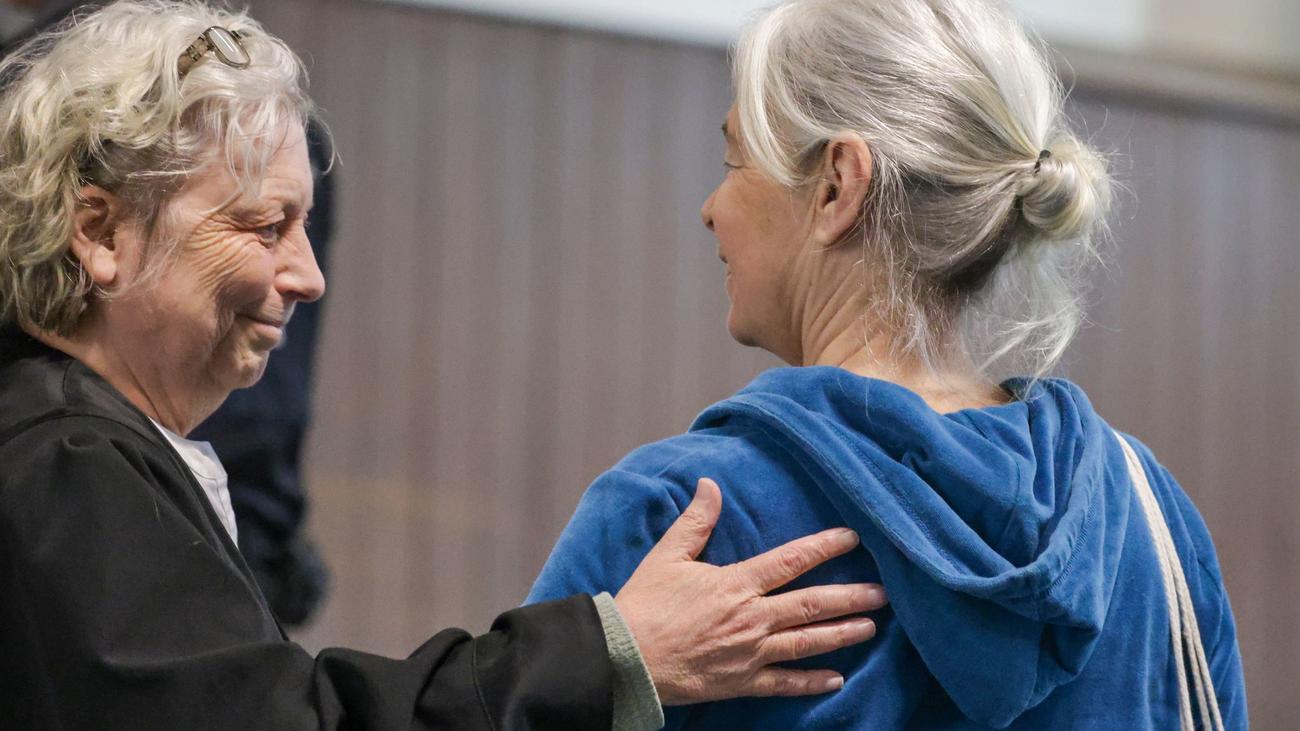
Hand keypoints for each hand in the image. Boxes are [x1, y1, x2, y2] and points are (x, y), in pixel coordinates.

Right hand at [615, 478, 887, 704]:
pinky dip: (811, 682)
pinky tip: (836, 680)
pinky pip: (784, 684)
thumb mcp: (667, 555)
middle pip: (811, 605)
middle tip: (882, 592)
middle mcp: (751, 619)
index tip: (852, 538)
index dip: (824, 547)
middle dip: (850, 598)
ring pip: (807, 643)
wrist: (626, 658)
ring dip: (842, 634)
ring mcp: (750, 654)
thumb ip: (695, 521)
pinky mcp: (742, 683)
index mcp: (735, 584)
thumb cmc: (644, 606)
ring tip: (871, 626)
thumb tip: (710, 485)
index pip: (790, 560)